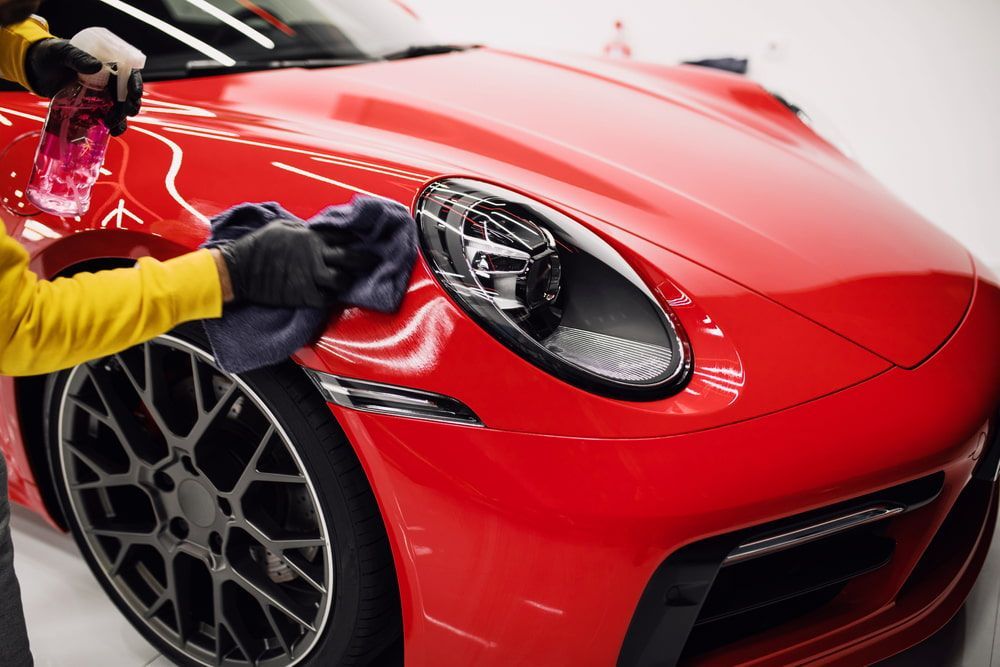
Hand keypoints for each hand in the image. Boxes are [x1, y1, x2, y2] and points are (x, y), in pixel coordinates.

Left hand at [25, 38, 142, 135]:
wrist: (35, 69)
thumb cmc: (50, 54)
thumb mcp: (62, 52)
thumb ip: (78, 57)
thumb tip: (97, 66)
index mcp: (106, 63)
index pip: (128, 72)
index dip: (135, 82)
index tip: (134, 93)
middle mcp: (108, 79)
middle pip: (127, 93)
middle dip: (131, 104)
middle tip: (128, 112)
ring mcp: (102, 94)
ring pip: (119, 108)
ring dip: (121, 118)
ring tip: (113, 125)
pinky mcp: (93, 106)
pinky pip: (107, 117)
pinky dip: (111, 126)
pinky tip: (110, 132)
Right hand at [216, 220, 376, 307]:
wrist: (240, 268)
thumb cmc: (259, 245)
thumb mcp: (283, 228)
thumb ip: (304, 231)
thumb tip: (317, 231)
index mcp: (311, 237)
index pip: (344, 236)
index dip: (357, 239)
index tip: (366, 241)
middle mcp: (315, 256)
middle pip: (351, 258)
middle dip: (365, 260)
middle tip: (374, 262)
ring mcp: (310, 276)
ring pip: (342, 280)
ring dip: (348, 281)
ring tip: (351, 281)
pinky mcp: (303, 295)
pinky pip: (326, 299)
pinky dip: (331, 298)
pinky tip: (332, 295)